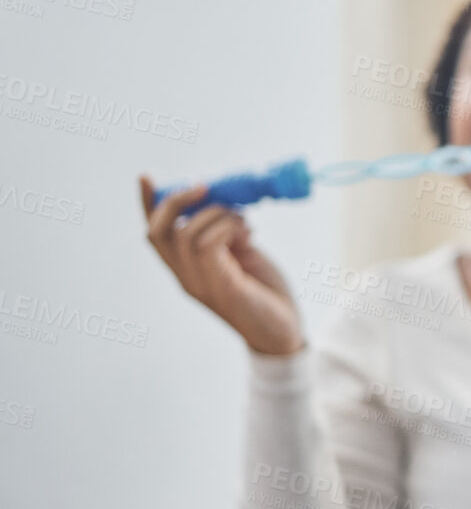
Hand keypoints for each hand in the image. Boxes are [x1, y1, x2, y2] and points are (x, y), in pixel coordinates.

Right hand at [141, 175, 303, 355]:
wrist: (285, 331)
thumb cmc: (265, 292)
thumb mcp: (242, 255)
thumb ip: (225, 234)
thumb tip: (221, 206)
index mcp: (186, 268)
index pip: (155, 234)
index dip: (147, 205)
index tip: (146, 177)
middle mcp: (185, 277)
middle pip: (158, 231)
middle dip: (176, 201)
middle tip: (205, 187)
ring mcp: (200, 284)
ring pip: (186, 234)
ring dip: (217, 214)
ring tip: (243, 222)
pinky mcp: (221, 288)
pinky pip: (208, 246)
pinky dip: (226, 228)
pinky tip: (248, 234)